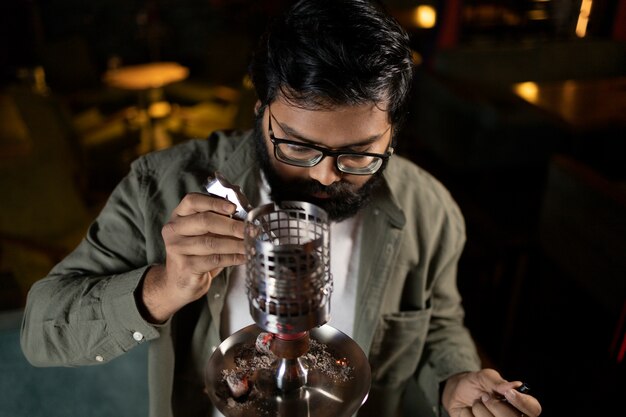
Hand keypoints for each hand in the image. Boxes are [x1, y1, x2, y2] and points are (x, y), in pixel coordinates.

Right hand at [140, 192, 245, 321]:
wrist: (179, 282)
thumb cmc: (195, 254)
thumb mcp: (203, 234)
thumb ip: (218, 223)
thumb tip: (245, 221)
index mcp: (178, 216)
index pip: (192, 201)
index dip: (214, 202)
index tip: (233, 208)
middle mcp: (174, 230)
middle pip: (204, 221)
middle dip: (232, 226)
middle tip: (249, 230)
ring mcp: (177, 249)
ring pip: (211, 243)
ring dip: (235, 244)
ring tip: (249, 244)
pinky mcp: (185, 266)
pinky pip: (214, 260)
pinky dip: (232, 258)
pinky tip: (243, 257)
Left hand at [442, 369, 541, 416]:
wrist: (456, 393)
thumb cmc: (476, 384)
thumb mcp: (485, 377)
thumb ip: (498, 382)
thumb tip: (515, 385)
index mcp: (520, 403)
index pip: (533, 409)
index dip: (523, 403)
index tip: (508, 393)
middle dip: (495, 405)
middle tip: (484, 396)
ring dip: (480, 410)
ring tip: (477, 403)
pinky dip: (469, 415)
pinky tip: (470, 412)